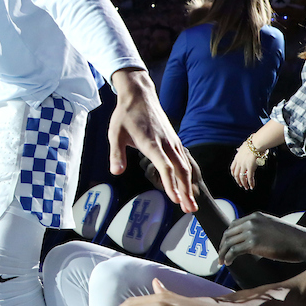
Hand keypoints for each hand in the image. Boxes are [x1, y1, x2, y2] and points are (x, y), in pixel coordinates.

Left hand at [109, 69, 195, 212]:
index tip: (175, 200)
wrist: (139, 95)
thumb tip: (116, 172)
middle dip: (186, 191)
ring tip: (190, 204)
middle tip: (190, 210)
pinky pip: (184, 160)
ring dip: (188, 186)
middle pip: (180, 170)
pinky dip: (187, 175)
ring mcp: (173, 141)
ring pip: (185, 166)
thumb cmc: (125, 115)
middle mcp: (166, 143)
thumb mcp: (115, 133)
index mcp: (151, 143)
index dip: (171, 185)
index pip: (165, 167)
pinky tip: (187, 185)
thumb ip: (116, 154)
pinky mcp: (174, 140)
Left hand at [220, 212, 305, 265]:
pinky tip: (228, 263)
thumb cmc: (291, 238)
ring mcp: (251, 232)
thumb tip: (253, 241)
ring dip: (223, 253)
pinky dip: (228, 257)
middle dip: (222, 245)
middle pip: (228, 233)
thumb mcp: (272, 227)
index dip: (227, 236)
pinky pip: (234, 251)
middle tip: (221, 255)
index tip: (225, 246)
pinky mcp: (253, 244)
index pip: (233, 225)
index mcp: (255, 216)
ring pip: (229, 242)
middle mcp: (251, 222)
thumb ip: (261, 230)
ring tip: (222, 261)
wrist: (302, 242)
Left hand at [231, 142, 259, 189]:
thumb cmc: (252, 143)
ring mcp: (244, 165)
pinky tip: (252, 186)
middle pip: (236, 174)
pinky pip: (249, 177)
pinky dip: (250, 183)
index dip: (234, 174)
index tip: (236, 177)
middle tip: (241, 185)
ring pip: (242, 178)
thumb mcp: (243, 146)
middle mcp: (239, 162)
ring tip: (246, 187)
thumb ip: (240, 149)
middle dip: (238, 181)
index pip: (232, 168)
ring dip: (244, 184)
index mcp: (237, 158)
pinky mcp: (250, 167)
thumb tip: (237, 149)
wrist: (256, 143)